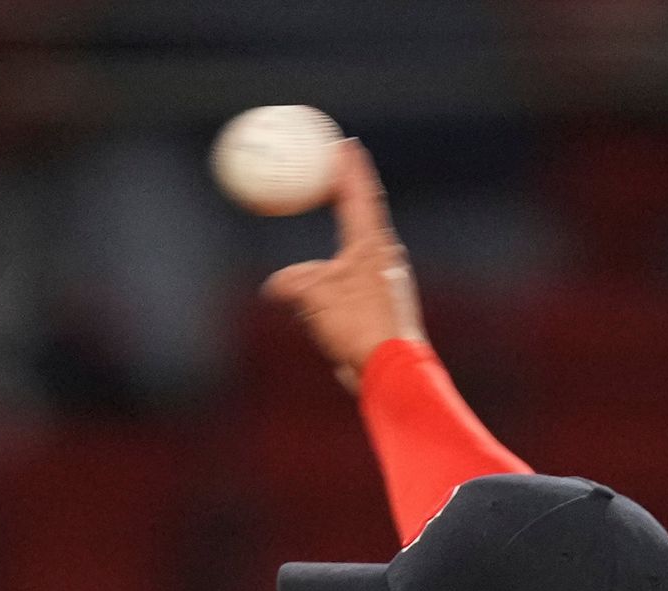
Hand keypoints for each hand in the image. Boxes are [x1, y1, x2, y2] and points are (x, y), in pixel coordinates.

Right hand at [260, 139, 423, 389]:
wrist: (393, 371)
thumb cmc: (358, 329)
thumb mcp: (316, 299)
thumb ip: (292, 284)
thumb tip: (274, 287)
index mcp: (373, 245)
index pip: (361, 194)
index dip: (351, 167)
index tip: (344, 143)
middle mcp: (384, 258)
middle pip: (363, 215)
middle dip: (347, 194)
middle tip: (331, 174)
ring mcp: (385, 282)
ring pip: (355, 252)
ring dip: (340, 240)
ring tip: (327, 232)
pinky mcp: (382, 306)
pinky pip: (350, 281)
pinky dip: (335, 276)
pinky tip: (326, 290)